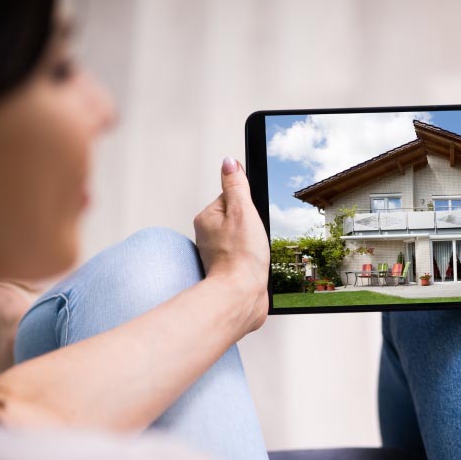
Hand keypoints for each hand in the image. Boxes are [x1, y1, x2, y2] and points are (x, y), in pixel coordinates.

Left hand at [193, 157, 269, 332]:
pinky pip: (243, 255)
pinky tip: (254, 265)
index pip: (232, 199)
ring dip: (253, 244)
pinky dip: (252, 259)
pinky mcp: (226, 268)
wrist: (240, 297)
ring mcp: (216, 253)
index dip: (248, 207)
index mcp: (206, 218)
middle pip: (238, 218)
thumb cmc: (241, 258)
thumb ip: (236, 186)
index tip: (251, 220)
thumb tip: (229, 163)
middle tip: (253, 238)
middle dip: (251, 227)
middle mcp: (207, 235)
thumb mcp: (243, 211)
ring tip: (254, 254)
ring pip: (242, 237)